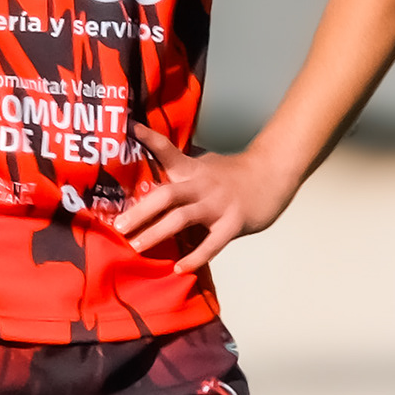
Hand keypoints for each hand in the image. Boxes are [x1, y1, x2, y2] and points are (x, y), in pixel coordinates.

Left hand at [113, 125, 298, 275]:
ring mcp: (219, 204)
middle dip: (140, 211)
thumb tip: (156, 193)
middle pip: (167, 195)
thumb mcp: (208, 168)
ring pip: (183, 218)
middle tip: (119, 226)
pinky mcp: (235, 222)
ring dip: (157, 233)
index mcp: (193, 170)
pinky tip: (180, 268)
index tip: (128, 126)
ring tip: (137, 247)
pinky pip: (212, 242)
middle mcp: (202, 185)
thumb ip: (185, 177)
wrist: (274, 172)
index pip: (167, 151)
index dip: (148, 138)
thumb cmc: (237, 175)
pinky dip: (195, 256)